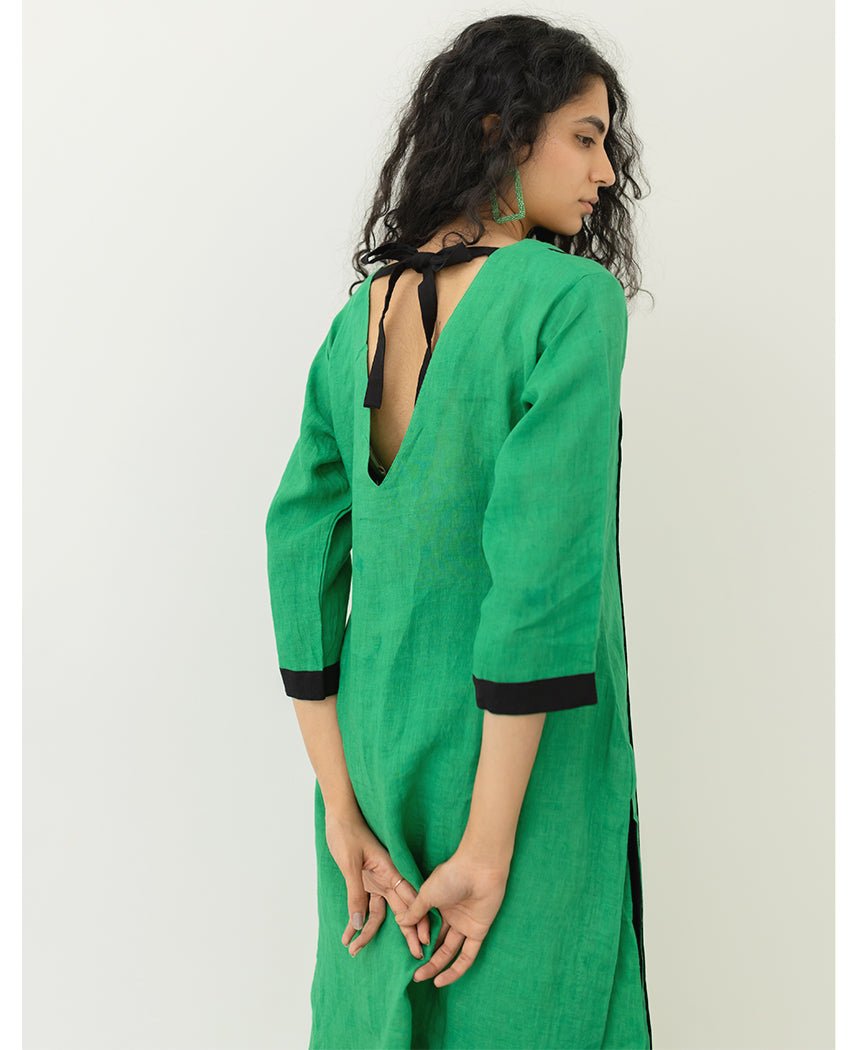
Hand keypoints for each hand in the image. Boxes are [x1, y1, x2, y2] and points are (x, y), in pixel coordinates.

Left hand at [324, 808, 431, 959]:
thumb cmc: (346, 833)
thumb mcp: (350, 864)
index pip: (410, 899)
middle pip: (400, 911)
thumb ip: (355, 894)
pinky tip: (347, 935)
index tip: (425, 940)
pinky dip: (355, 920)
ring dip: (367, 932)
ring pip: (378, 913)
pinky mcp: (364, 883)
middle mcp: (387, 878)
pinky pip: (363, 907)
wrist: (339, 816)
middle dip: (406, 934)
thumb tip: (359, 924)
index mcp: (390, 870)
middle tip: (415, 957)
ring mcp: (376, 882)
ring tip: (354, 950)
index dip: (418, 920)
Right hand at [394, 847, 509, 986]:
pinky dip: (455, 969)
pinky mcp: (478, 932)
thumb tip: (400, 921)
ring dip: (436, 966)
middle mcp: (452, 915)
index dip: (417, 939)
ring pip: (449, 951)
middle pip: (437, 941)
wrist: (479, 869)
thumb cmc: (451, 875)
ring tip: (421, 977)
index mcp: (438, 903)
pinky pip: (467, 956)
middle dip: (425, 958)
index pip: (425, 926)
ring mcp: (465, 924)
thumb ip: (415, 911)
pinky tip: (441, 980)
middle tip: (413, 974)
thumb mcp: (426, 894)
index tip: (408, 948)